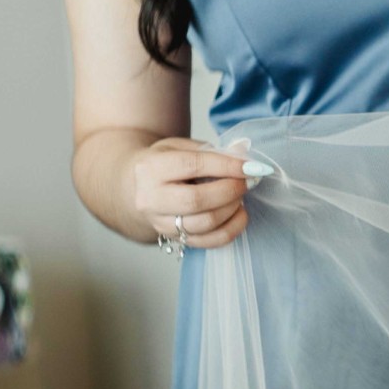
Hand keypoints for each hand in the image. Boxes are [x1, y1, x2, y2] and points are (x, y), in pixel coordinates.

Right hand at [131, 137, 257, 250]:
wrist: (137, 188)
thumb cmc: (164, 164)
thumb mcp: (181, 147)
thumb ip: (212, 150)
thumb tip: (244, 153)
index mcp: (151, 168)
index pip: (193, 166)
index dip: (226, 166)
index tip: (250, 166)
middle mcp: (151, 199)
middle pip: (197, 200)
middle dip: (229, 191)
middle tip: (246, 182)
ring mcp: (161, 223)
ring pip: (205, 223)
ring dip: (232, 209)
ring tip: (240, 196)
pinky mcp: (174, 238)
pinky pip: (209, 242)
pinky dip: (232, 229)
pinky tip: (239, 214)